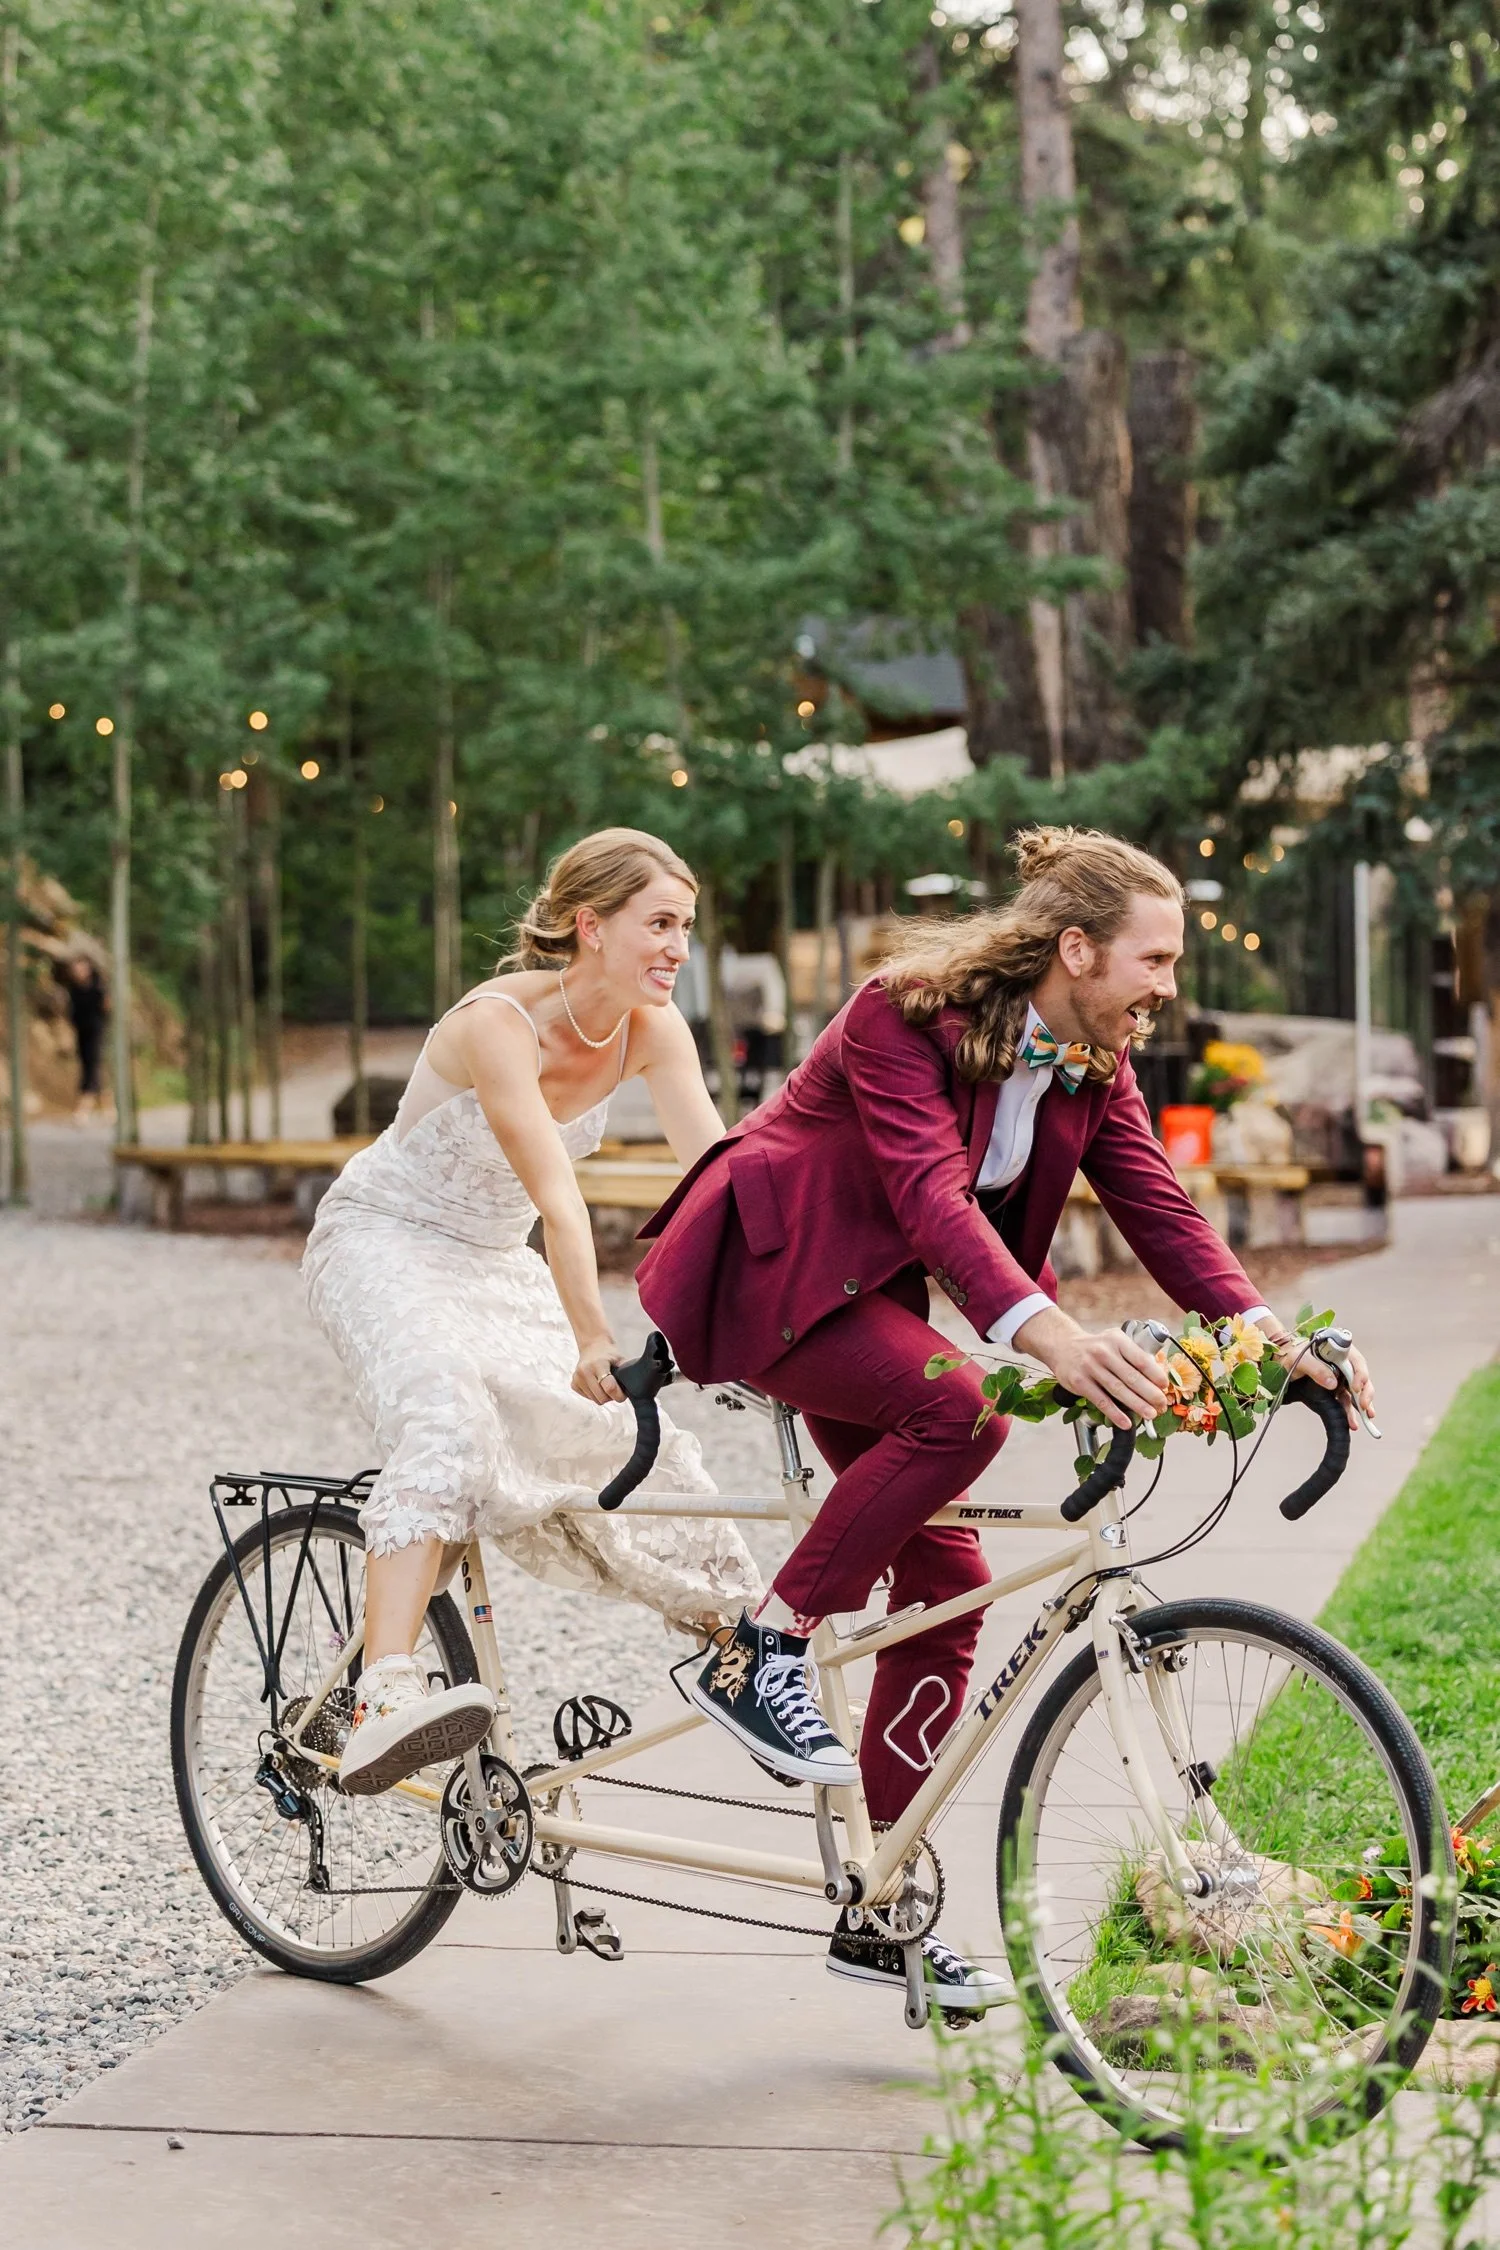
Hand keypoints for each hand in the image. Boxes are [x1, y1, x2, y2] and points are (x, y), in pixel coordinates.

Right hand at [572, 1339, 624, 1405]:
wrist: (593, 1345)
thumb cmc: (609, 1353)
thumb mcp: (620, 1359)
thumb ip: (626, 1372)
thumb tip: (636, 1386)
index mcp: (598, 1364)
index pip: (609, 1387)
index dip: (618, 1395)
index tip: (623, 1395)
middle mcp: (584, 1371)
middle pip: (601, 1397)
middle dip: (611, 1397)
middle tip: (615, 1389)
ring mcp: (577, 1378)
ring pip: (595, 1400)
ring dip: (603, 1396)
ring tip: (605, 1385)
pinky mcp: (573, 1383)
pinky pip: (588, 1398)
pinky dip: (594, 1395)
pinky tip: (597, 1384)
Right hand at [1013, 1306, 1168, 1431]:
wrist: (1062, 1346)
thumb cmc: (1095, 1347)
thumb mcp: (1114, 1342)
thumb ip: (1134, 1355)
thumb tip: (1158, 1376)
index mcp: (1117, 1341)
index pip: (1140, 1359)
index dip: (1155, 1374)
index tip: (1164, 1386)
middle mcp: (1104, 1353)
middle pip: (1131, 1377)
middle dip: (1150, 1394)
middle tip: (1162, 1405)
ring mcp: (1090, 1368)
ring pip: (1118, 1390)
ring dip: (1137, 1405)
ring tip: (1150, 1414)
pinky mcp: (1080, 1383)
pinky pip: (1101, 1401)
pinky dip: (1115, 1413)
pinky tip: (1126, 1422)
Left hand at [1266, 1328, 1375, 1431]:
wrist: (1280, 1364)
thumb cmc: (1289, 1356)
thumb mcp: (1299, 1359)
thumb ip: (1315, 1368)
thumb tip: (1332, 1382)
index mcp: (1336, 1350)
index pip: (1355, 1360)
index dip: (1360, 1373)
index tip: (1357, 1386)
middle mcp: (1342, 1363)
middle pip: (1360, 1376)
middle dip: (1365, 1392)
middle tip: (1365, 1405)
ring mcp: (1340, 1377)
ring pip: (1357, 1391)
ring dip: (1362, 1405)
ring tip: (1366, 1417)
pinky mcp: (1335, 1389)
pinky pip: (1347, 1400)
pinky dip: (1352, 1411)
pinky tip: (1353, 1422)